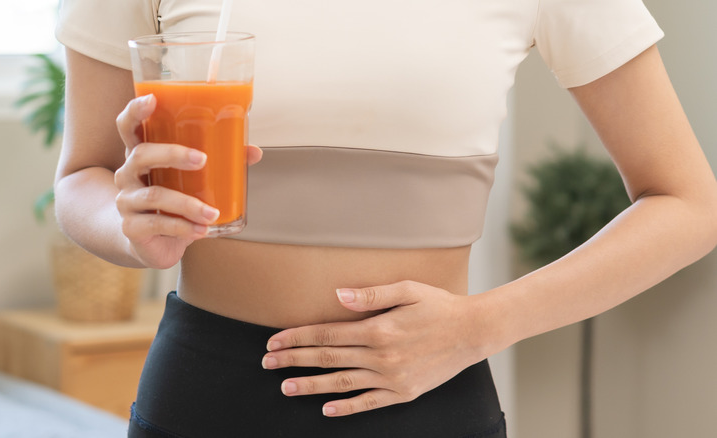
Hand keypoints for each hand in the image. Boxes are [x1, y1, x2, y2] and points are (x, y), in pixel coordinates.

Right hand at [113, 94, 262, 268]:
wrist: (153, 242)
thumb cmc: (173, 200)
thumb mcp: (192, 179)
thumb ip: (220, 162)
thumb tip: (254, 152)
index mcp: (141, 154)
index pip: (128, 126)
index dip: (135, 111)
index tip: (152, 100)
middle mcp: (128, 174)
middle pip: (141, 155)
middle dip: (172, 154)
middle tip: (202, 160)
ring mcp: (126, 201)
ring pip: (154, 195)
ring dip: (187, 204)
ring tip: (212, 213)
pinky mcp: (131, 227)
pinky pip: (155, 224)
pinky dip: (182, 228)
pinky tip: (200, 230)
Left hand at [261, 281, 497, 416]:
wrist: (473, 332)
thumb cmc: (439, 305)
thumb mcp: (408, 290)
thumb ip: (371, 295)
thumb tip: (337, 296)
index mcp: (378, 330)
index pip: (326, 335)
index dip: (297, 337)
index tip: (273, 340)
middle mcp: (381, 357)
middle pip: (327, 360)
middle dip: (293, 360)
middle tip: (267, 362)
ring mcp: (392, 378)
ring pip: (342, 384)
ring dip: (311, 386)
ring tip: (285, 387)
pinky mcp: (403, 393)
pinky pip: (369, 403)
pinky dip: (347, 408)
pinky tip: (326, 410)